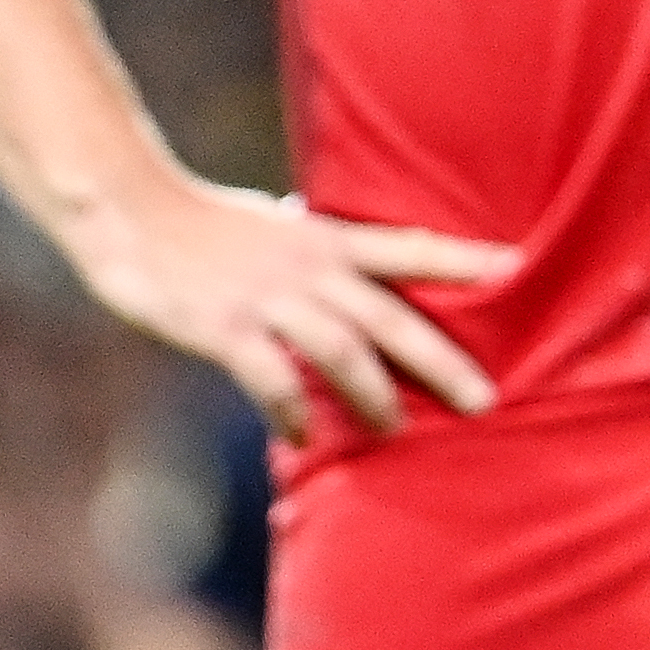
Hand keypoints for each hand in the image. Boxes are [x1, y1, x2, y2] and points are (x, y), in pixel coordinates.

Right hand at [69, 170, 519, 442]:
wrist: (132, 210)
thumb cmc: (204, 221)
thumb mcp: (276, 226)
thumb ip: (317, 250)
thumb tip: (353, 267)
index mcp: (324, 238)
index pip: (408, 246)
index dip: (462, 257)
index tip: (516, 265)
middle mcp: (307, 267)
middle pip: (389, 316)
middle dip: (440, 359)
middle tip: (485, 399)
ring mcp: (267, 298)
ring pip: (340, 351)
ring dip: (373, 395)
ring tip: (396, 430)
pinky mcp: (226, 327)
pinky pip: (270, 378)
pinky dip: (290, 412)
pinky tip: (303, 439)